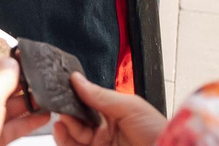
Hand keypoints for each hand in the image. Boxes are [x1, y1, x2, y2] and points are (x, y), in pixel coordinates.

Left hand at [0, 56, 53, 145]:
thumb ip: (2, 78)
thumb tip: (12, 62)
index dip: (5, 62)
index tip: (25, 62)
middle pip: (1, 86)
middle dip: (22, 85)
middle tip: (40, 82)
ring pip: (11, 107)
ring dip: (29, 103)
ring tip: (46, 100)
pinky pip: (16, 125)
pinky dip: (30, 121)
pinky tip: (43, 117)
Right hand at [49, 70, 165, 145]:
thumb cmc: (157, 133)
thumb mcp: (130, 107)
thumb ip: (101, 95)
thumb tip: (77, 79)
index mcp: (113, 115)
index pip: (86, 104)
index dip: (74, 97)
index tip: (63, 89)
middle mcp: (104, 131)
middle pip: (76, 121)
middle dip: (67, 113)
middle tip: (63, 107)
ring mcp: (99, 145)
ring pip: (72, 137)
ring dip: (63, 127)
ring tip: (62, 121)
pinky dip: (64, 141)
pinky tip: (62, 131)